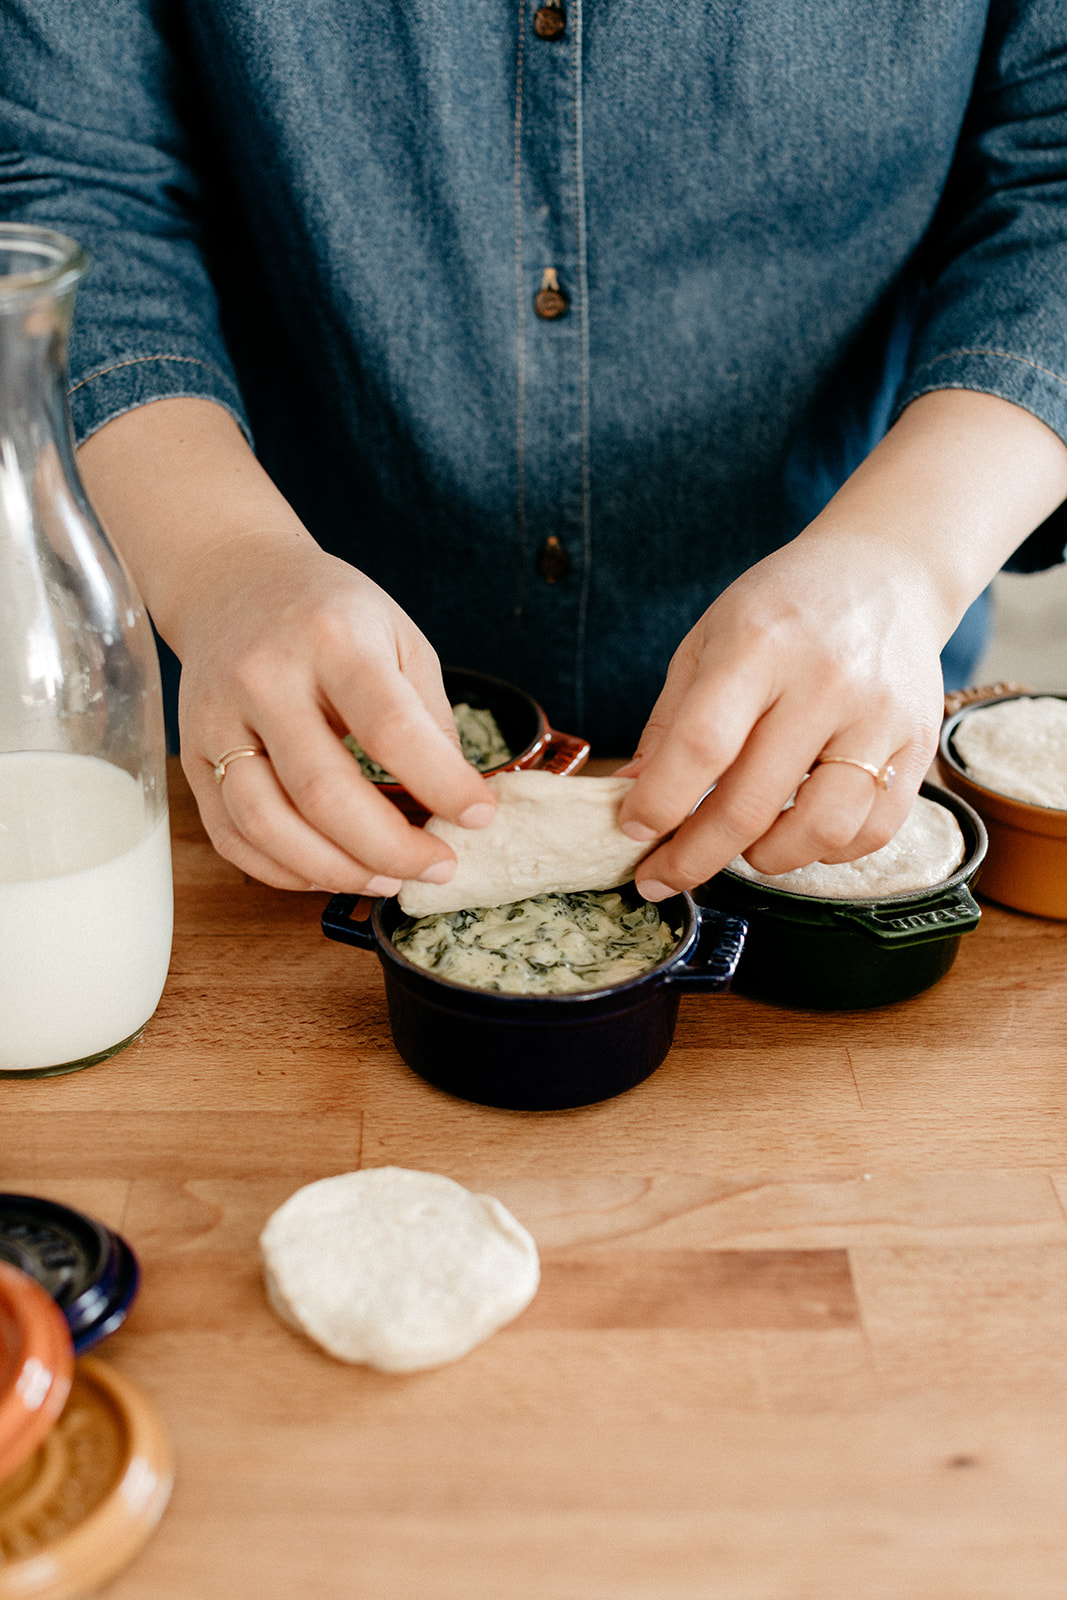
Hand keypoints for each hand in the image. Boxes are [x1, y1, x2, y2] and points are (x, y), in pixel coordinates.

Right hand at [77, 398, 494, 893]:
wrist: (230, 579)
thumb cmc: (329, 613)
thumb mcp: (398, 635)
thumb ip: (428, 715)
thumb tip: (457, 802)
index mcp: (330, 638)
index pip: (388, 726)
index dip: (440, 783)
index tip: (480, 817)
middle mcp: (264, 677)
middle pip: (323, 791)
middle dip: (390, 847)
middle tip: (439, 867)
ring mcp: (217, 719)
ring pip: (266, 824)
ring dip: (335, 870)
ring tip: (388, 878)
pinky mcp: (190, 756)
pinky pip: (231, 836)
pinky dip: (284, 871)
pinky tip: (331, 872)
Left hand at [615, 531, 944, 896]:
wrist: (886, 573)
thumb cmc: (784, 610)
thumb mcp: (709, 640)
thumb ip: (671, 721)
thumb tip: (634, 797)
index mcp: (759, 645)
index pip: (703, 744)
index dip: (660, 802)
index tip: (633, 830)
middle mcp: (826, 681)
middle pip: (752, 803)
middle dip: (694, 857)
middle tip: (663, 874)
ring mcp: (880, 716)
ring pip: (821, 831)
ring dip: (768, 859)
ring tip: (744, 845)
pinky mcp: (920, 744)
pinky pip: (873, 832)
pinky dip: (829, 851)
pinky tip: (801, 830)